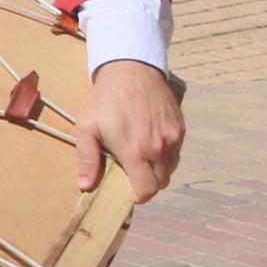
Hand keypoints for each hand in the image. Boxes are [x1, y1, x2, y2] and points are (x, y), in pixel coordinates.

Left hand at [73, 59, 184, 203]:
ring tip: (140, 156)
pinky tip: (150, 142)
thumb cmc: (106, 99)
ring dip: (158, 169)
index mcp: (136, 152)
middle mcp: (159, 148)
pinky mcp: (180, 128)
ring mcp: (173, 138)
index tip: (129, 191)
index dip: (138, 196)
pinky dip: (166, 154)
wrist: (131, 70)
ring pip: (170, 168)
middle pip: (161, 182)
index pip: (147, 190)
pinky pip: (176, 152)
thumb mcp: (87, 127)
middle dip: (147, 183)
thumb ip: (87, 159)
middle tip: (132, 172)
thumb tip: (85, 186)